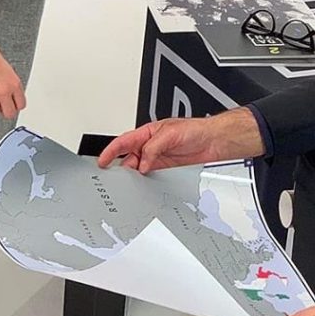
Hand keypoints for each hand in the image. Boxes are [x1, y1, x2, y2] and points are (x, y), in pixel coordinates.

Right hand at [0, 31, 24, 117]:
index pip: (21, 105)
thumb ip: (11, 85)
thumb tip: (12, 95)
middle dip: (7, 110)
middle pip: (9, 113)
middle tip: (4, 106)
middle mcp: (4, 91)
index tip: (14, 105)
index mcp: (14, 84)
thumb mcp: (8, 70)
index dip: (17, 105)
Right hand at [97, 108, 263, 173]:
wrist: (213, 141)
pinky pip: (149, 175)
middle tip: (114, 178)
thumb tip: (142, 163)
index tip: (101, 161)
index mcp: (147, 132)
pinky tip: (143, 185)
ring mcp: (157, 157)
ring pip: (138, 168)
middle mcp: (150, 145)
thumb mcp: (170, 134)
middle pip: (128, 157)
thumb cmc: (194, 129)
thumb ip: (153, 148)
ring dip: (133, 175)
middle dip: (120, 166)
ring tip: (129, 183)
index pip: (124, 141)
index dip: (111, 151)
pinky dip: (144, 180)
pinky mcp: (165, 167)